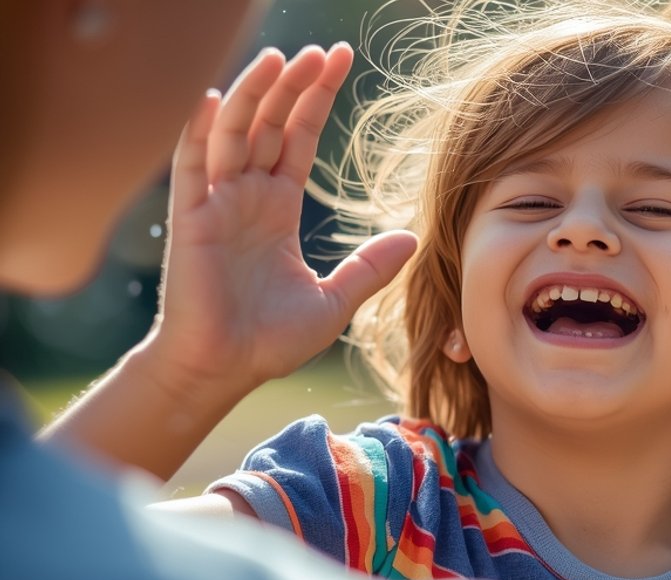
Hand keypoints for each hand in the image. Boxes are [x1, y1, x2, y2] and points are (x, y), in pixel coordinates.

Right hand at [149, 44, 416, 394]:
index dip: (316, 99)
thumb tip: (414, 237)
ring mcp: (216, 203)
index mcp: (277, 208)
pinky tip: (218, 96)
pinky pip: (191, 163)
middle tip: (320, 50)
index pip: (298, 138)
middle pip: (269, 124)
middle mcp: (245, 196)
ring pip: (234, 132)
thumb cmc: (270, 341)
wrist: (223, 371)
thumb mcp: (335, 301)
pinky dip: (200, 128)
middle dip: (293, 85)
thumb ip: (369, 267)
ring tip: (280, 58)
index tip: (339, 60)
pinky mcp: (189, 219)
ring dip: (255, 94)